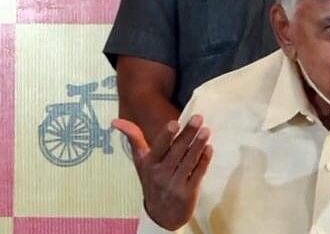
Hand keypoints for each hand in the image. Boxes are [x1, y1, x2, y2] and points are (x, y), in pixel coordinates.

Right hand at [113, 115, 213, 230]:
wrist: (161, 214)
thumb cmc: (152, 180)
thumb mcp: (141, 162)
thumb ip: (134, 139)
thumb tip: (116, 121)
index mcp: (149, 164)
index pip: (158, 148)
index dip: (166, 136)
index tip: (175, 123)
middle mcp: (161, 174)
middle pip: (176, 151)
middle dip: (188, 134)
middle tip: (198, 118)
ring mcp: (175, 184)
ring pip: (188, 162)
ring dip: (198, 145)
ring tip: (206, 130)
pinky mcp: (189, 192)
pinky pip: (198, 174)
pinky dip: (204, 161)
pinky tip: (209, 149)